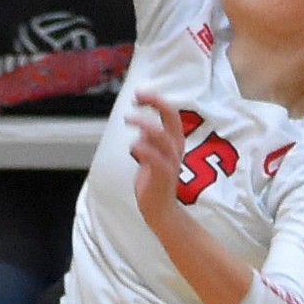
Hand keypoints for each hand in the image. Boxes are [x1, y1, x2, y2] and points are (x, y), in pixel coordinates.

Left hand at [127, 90, 185, 234]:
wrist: (161, 210)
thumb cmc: (155, 181)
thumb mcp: (152, 154)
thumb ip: (149, 140)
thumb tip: (142, 126)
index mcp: (174, 142)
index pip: (170, 113)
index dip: (156, 100)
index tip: (139, 93)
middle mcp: (175, 149)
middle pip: (172, 118)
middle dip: (156, 103)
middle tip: (137, 96)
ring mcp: (170, 162)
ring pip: (162, 137)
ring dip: (145, 123)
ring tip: (128, 117)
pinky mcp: (162, 177)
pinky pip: (156, 160)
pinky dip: (144, 149)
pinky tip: (133, 146)